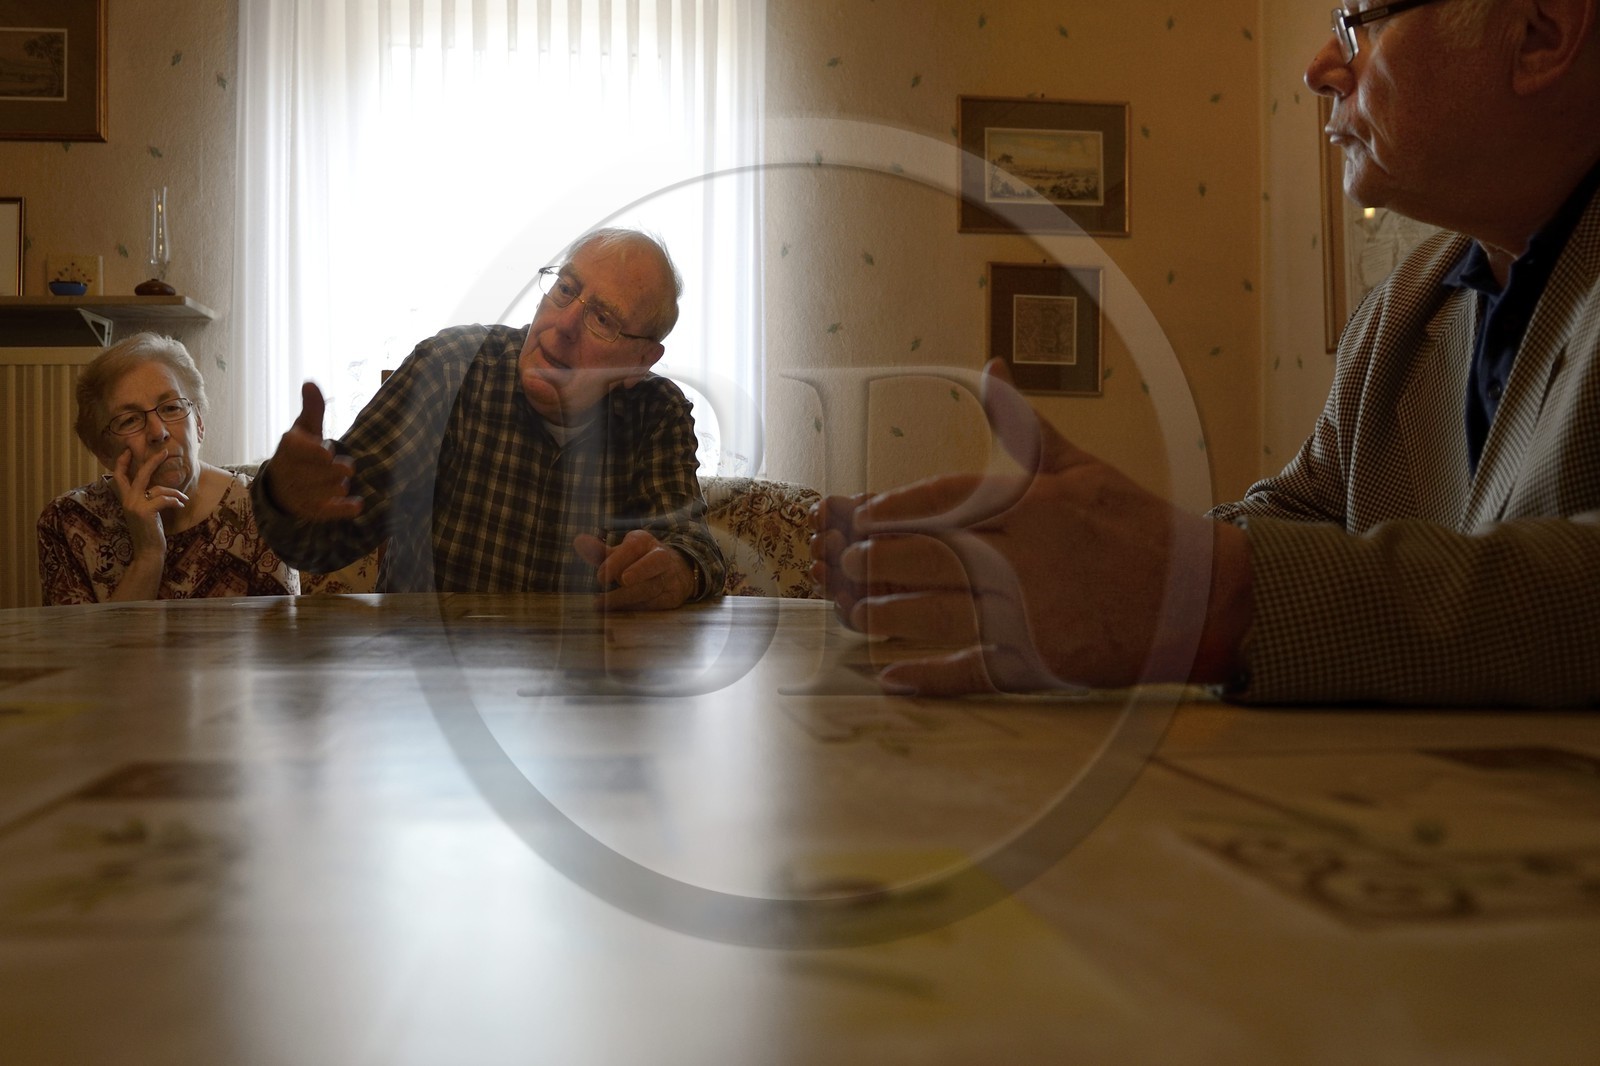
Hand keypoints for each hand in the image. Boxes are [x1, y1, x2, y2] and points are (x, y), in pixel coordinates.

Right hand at [112, 446, 186, 560]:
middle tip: (165, 452)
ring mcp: (135, 506)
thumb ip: (146, 499)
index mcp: (125, 500)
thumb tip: (158, 489)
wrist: (148, 552)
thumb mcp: (145, 513)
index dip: (122, 463)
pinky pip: (164, 499)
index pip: (119, 477)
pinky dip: (175, 501)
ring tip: (183, 500)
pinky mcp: (145, 511)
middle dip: (152, 462)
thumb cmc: (149, 533)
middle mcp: (127, 501)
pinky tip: (181, 506)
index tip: (128, 451)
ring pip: (158, 488)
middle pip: (139, 475)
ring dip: (175, 493)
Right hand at [263, 382, 362, 520]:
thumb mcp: (305, 428)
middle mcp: (288, 472)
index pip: (294, 448)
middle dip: (330, 472)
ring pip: (317, 494)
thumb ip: (312, 408)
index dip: (311, 451)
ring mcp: (297, 494)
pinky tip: (358, 506)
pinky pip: (324, 513)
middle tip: (347, 468)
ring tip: (344, 484)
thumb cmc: (299, 451)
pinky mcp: (309, 511)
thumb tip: (310, 382)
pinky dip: (341, 511)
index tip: (328, 451)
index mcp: (287, 448)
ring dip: (334, 488)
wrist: (281, 486)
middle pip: (309, 473)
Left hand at [574, 529, 697, 610]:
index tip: (600, 577)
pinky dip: (636, 607)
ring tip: (604, 605)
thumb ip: (599, 551)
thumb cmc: (638, 562)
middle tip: (620, 581)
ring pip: (652, 587)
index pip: (633, 547)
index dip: (617, 560)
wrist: (675, 572)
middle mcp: (661, 556)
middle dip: (637, 571)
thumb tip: (578, 541)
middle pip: (653, 563)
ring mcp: (670, 577)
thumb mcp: (619, 554)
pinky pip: (656, 604)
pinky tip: (620, 611)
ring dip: (628, 597)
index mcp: (645, 542)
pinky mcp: (673, 597)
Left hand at [812, 361, 1252, 694]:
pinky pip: (973, 670)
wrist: (1202, 596)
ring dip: (891, 613)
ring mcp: (1032, 614)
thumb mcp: (1082, 467)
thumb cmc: (1137, 528)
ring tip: (856, 613)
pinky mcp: (1040, 661)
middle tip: (841, 564)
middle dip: (880, 561)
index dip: (899, 509)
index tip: (863, 515)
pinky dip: (930, 676)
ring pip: (942, 612)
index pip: (948, 501)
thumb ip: (1025, 425)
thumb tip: (992, 368)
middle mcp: (1028, 557)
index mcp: (1036, 505)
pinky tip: (893, 676)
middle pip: (932, 556)